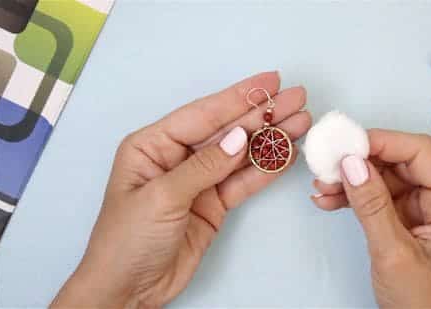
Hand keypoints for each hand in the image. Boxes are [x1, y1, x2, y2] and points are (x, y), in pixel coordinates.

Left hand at [51, 72, 310, 307]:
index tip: (271, 81)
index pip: (202, 114)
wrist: (129, 289)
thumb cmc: (127, 240)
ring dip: (271, 139)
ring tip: (303, 122)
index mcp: (153, 145)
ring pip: (240, 154)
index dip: (239, 97)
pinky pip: (243, 182)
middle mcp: (177, 157)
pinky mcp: (213, 204)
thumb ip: (204, 166)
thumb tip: (241, 136)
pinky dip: (266, 169)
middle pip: (227, 130)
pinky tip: (287, 153)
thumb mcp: (162, 197)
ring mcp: (199, 181)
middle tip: (298, 97)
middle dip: (263, 114)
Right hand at [311, 129, 430, 307]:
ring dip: (352, 179)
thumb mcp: (394, 254)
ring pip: (385, 176)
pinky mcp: (406, 218)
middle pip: (401, 161)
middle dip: (361, 161)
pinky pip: (378, 195)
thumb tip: (352, 163)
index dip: (383, 142)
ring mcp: (424, 208)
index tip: (347, 143)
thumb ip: (372, 206)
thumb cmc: (425, 305)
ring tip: (322, 186)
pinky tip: (329, 199)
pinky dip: (353, 196)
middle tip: (328, 163)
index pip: (422, 154)